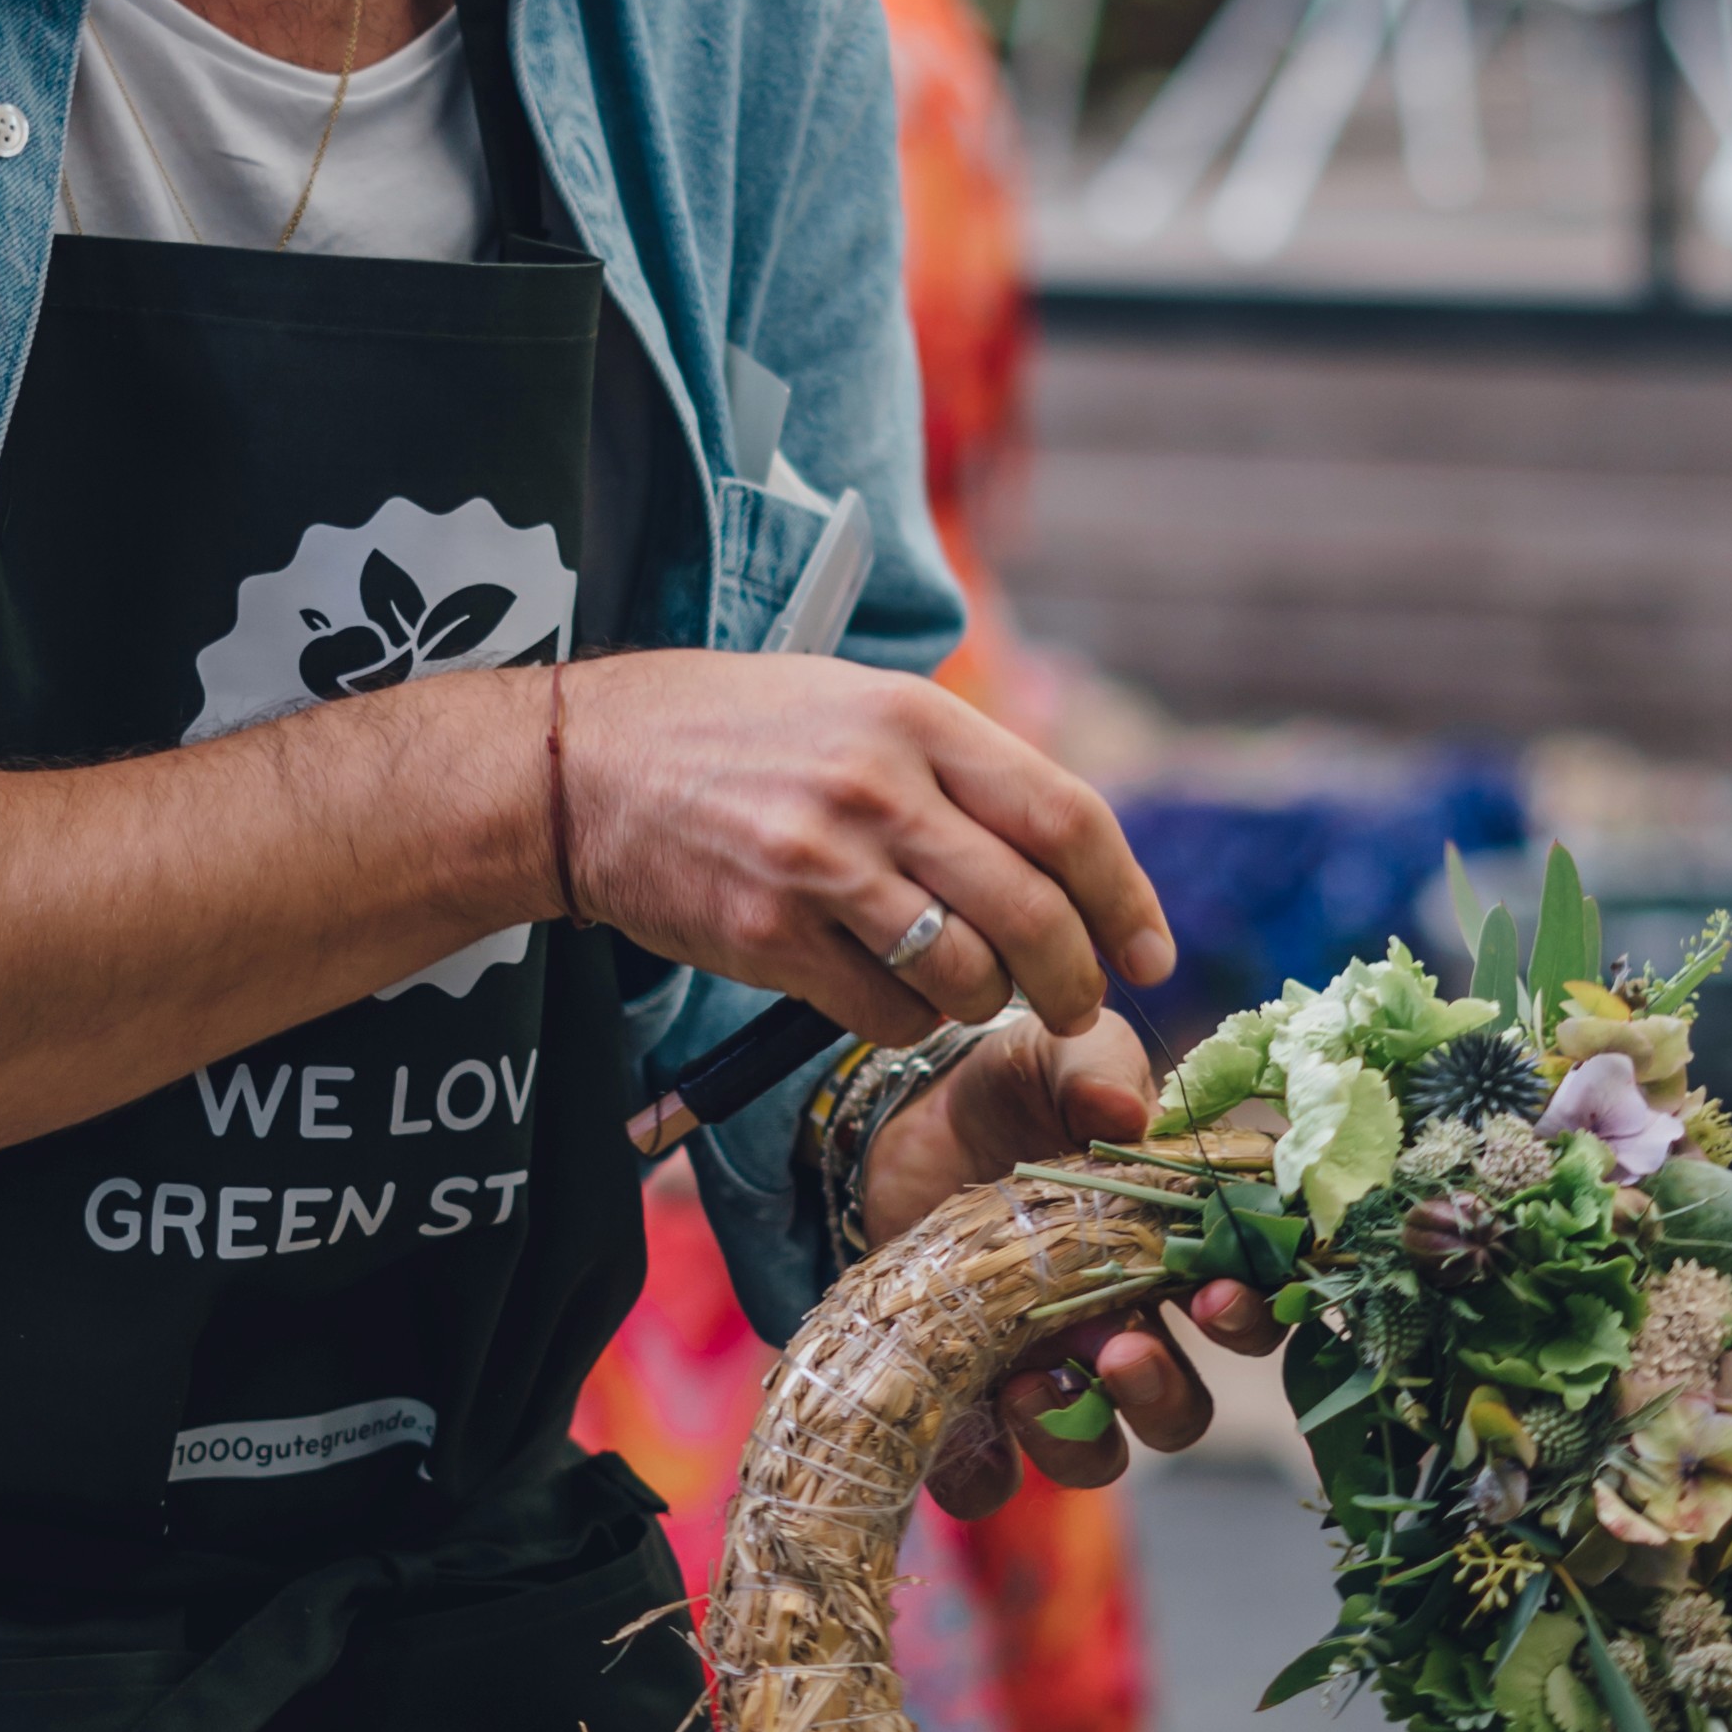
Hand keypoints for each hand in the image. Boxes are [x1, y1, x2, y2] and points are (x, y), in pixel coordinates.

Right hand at [564, 648, 1172, 1050]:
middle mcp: (879, 787)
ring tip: (966, 992)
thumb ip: (956, 765)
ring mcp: (823, 864)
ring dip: (985, 1004)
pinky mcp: (769, 933)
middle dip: (1075, 981)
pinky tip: (887, 999)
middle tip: (1076, 1007)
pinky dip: (908, 1024)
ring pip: (967, 975)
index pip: (1068, 819)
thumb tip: (1065, 851)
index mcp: (918, 718)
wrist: (582, 767)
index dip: (1127, 899)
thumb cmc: (732, 734)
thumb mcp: (856, 706)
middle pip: (1035, 913)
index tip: (1148, 951)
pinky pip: (886, 1013)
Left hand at [859, 1006, 1280, 1508]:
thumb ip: (1093, 1068)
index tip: (1220, 1295)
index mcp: (1170, 1257)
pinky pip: (990, 1477)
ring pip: (1101, 1453)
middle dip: (1163, 1393)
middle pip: (1181, 1409)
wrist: (901, 1120)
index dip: (1250, 1318)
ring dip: (1082, 1438)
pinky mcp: (968, 1401)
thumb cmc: (1007, 1091)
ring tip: (1031, 1385)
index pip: (1243, 1309)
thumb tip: (1126, 1108)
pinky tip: (970, 1419)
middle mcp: (1121, 1328)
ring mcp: (1047, 1373)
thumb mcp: (1054, 1057)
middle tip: (1120, 1351)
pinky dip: (987, 1470)